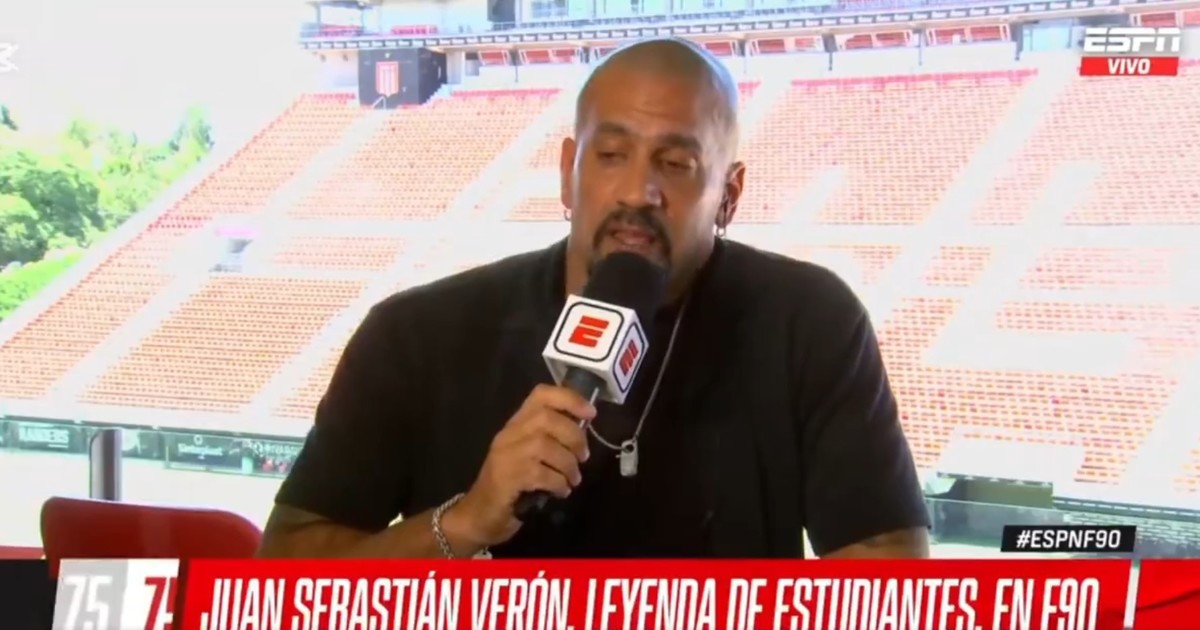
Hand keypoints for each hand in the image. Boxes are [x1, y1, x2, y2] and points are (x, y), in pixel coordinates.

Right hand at [444, 384, 593, 548]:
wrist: (479, 516)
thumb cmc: (510, 485)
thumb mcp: (528, 456)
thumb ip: (549, 440)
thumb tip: (583, 434)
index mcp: (516, 424)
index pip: (541, 395)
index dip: (569, 399)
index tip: (591, 413)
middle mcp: (509, 434)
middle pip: (546, 418)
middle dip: (574, 436)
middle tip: (583, 456)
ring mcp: (506, 455)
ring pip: (545, 445)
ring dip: (568, 464)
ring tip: (573, 479)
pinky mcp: (507, 478)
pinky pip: (542, 473)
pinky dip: (559, 483)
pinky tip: (561, 492)